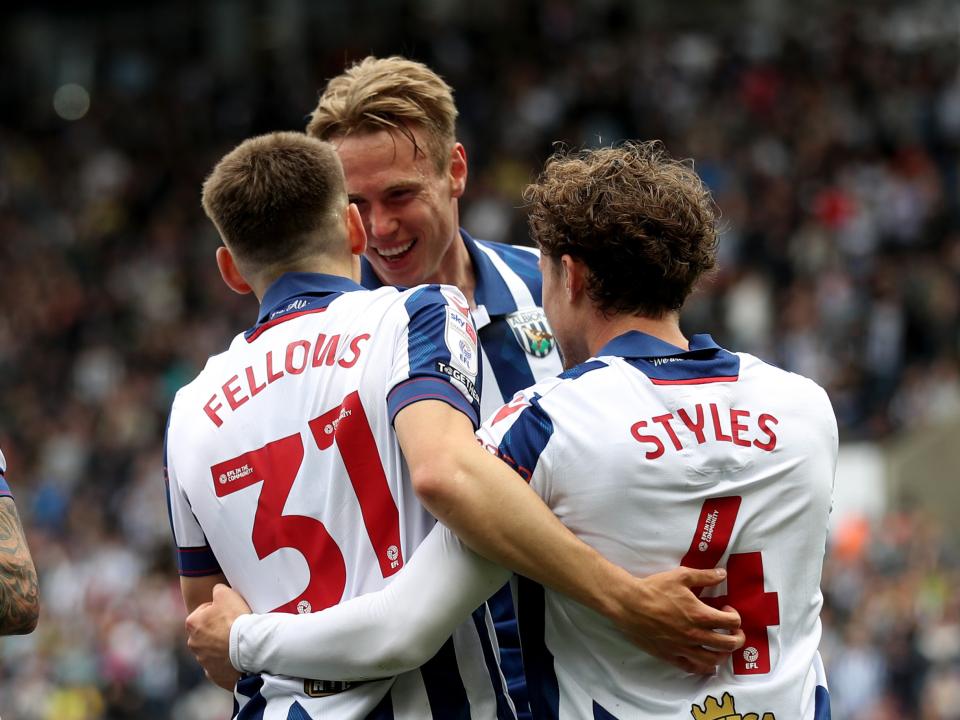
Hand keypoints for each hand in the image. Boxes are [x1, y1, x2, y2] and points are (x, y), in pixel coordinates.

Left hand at [185, 583, 250, 689]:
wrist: (248, 649)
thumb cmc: (235, 620)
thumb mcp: (226, 593)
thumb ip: (217, 589)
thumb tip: (216, 591)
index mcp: (192, 623)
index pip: (205, 610)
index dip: (220, 608)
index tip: (231, 611)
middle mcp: (193, 644)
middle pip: (207, 631)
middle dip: (218, 628)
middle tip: (236, 625)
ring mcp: (203, 661)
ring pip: (213, 649)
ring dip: (222, 645)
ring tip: (240, 641)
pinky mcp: (214, 675)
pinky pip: (220, 665)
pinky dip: (227, 661)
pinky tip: (238, 656)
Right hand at [609, 566, 743, 674]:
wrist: (629, 604)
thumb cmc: (654, 589)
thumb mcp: (681, 576)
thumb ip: (704, 576)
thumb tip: (723, 573)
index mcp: (700, 615)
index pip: (732, 623)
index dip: (735, 616)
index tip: (726, 609)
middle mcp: (695, 635)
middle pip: (728, 645)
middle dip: (737, 638)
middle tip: (732, 631)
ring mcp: (683, 648)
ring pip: (713, 660)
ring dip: (723, 654)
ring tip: (719, 645)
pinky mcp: (671, 656)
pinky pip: (692, 668)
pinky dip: (702, 667)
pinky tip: (703, 660)